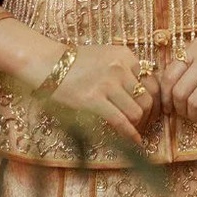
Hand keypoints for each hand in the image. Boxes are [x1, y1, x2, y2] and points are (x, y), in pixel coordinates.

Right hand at [45, 44, 159, 145]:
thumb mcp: (104, 57)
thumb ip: (123, 70)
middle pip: (146, 98)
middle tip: (140, 124)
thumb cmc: (74, 63)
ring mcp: (107, 84)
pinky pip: (120, 121)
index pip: (149, 81)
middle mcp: (119, 67)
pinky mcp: (94, 100)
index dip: (149, 98)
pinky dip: (130, 134)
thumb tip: (141, 93)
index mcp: (124, 55)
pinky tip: (134, 141)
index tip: (146, 110)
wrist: (47, 64)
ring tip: (131, 130)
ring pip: (136, 112)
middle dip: (145, 115)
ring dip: (135, 124)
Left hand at [159, 32, 196, 126]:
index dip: (165, 97)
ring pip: (195, 102)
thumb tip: (170, 94)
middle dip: (180, 110)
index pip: (169, 76)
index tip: (169, 108)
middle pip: (180, 92)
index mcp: (194, 49)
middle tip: (186, 114)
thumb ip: (189, 65)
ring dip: (194, 116)